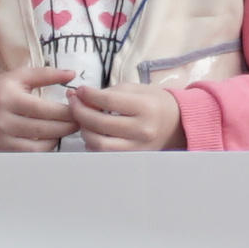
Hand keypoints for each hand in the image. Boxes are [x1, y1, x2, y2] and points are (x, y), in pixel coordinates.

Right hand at [0, 70, 78, 152]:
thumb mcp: (18, 76)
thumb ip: (45, 74)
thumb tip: (72, 74)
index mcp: (9, 98)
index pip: (45, 109)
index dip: (66, 111)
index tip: (78, 108)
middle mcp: (3, 121)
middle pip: (45, 129)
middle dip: (67, 126)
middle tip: (79, 120)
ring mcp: (1, 140)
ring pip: (40, 146)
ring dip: (58, 138)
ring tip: (66, 128)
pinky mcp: (2, 152)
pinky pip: (31, 154)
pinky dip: (45, 147)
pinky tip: (51, 137)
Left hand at [61, 81, 186, 151]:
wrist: (176, 124)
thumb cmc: (154, 103)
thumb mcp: (136, 89)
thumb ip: (109, 92)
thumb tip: (82, 96)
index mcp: (146, 107)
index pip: (108, 101)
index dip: (88, 95)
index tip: (78, 90)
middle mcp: (142, 130)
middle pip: (100, 123)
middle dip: (79, 111)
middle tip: (72, 102)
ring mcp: (137, 147)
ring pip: (99, 144)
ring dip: (84, 130)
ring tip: (82, 118)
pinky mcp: (132, 158)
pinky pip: (105, 154)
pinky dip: (92, 143)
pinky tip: (92, 132)